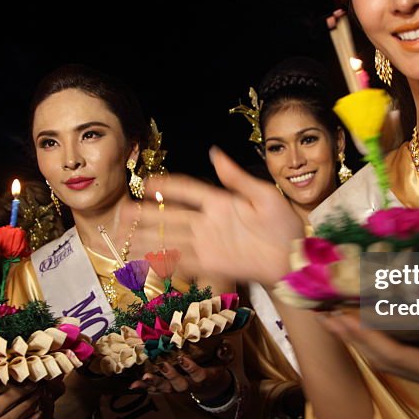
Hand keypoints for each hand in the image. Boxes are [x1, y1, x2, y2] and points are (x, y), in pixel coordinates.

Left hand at [131, 355, 231, 399]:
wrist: (211, 383)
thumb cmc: (216, 364)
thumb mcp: (225, 357)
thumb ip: (225, 352)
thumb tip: (222, 348)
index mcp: (205, 377)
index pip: (198, 375)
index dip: (191, 368)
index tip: (183, 358)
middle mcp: (190, 385)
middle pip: (179, 385)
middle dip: (170, 376)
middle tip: (162, 365)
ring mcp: (178, 388)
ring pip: (166, 389)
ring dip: (154, 384)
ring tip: (144, 377)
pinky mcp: (168, 388)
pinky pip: (156, 390)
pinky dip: (144, 388)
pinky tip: (133, 384)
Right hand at [133, 147, 302, 286]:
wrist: (295, 258)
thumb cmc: (284, 224)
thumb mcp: (264, 195)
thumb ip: (237, 178)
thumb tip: (214, 153)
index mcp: (220, 202)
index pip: (188, 190)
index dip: (168, 186)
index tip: (148, 182)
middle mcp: (209, 222)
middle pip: (172, 216)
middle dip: (147, 215)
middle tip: (123, 212)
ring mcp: (209, 245)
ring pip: (172, 239)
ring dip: (148, 238)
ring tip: (125, 236)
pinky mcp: (213, 265)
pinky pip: (184, 263)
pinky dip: (164, 261)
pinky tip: (145, 260)